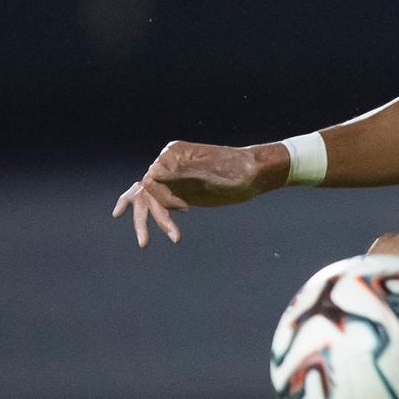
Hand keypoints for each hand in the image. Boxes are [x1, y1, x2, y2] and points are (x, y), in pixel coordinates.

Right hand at [111, 140, 287, 247]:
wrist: (255, 174)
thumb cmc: (237, 170)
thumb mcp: (211, 172)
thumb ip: (182, 172)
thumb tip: (152, 171)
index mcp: (173, 154)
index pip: (152, 178)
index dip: (162, 197)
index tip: (185, 209)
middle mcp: (169, 165)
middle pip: (147, 191)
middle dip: (145, 216)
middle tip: (144, 243)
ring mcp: (174, 179)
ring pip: (148, 199)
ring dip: (143, 220)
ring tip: (143, 244)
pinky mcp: (181, 191)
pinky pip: (159, 203)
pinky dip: (150, 214)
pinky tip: (143, 230)